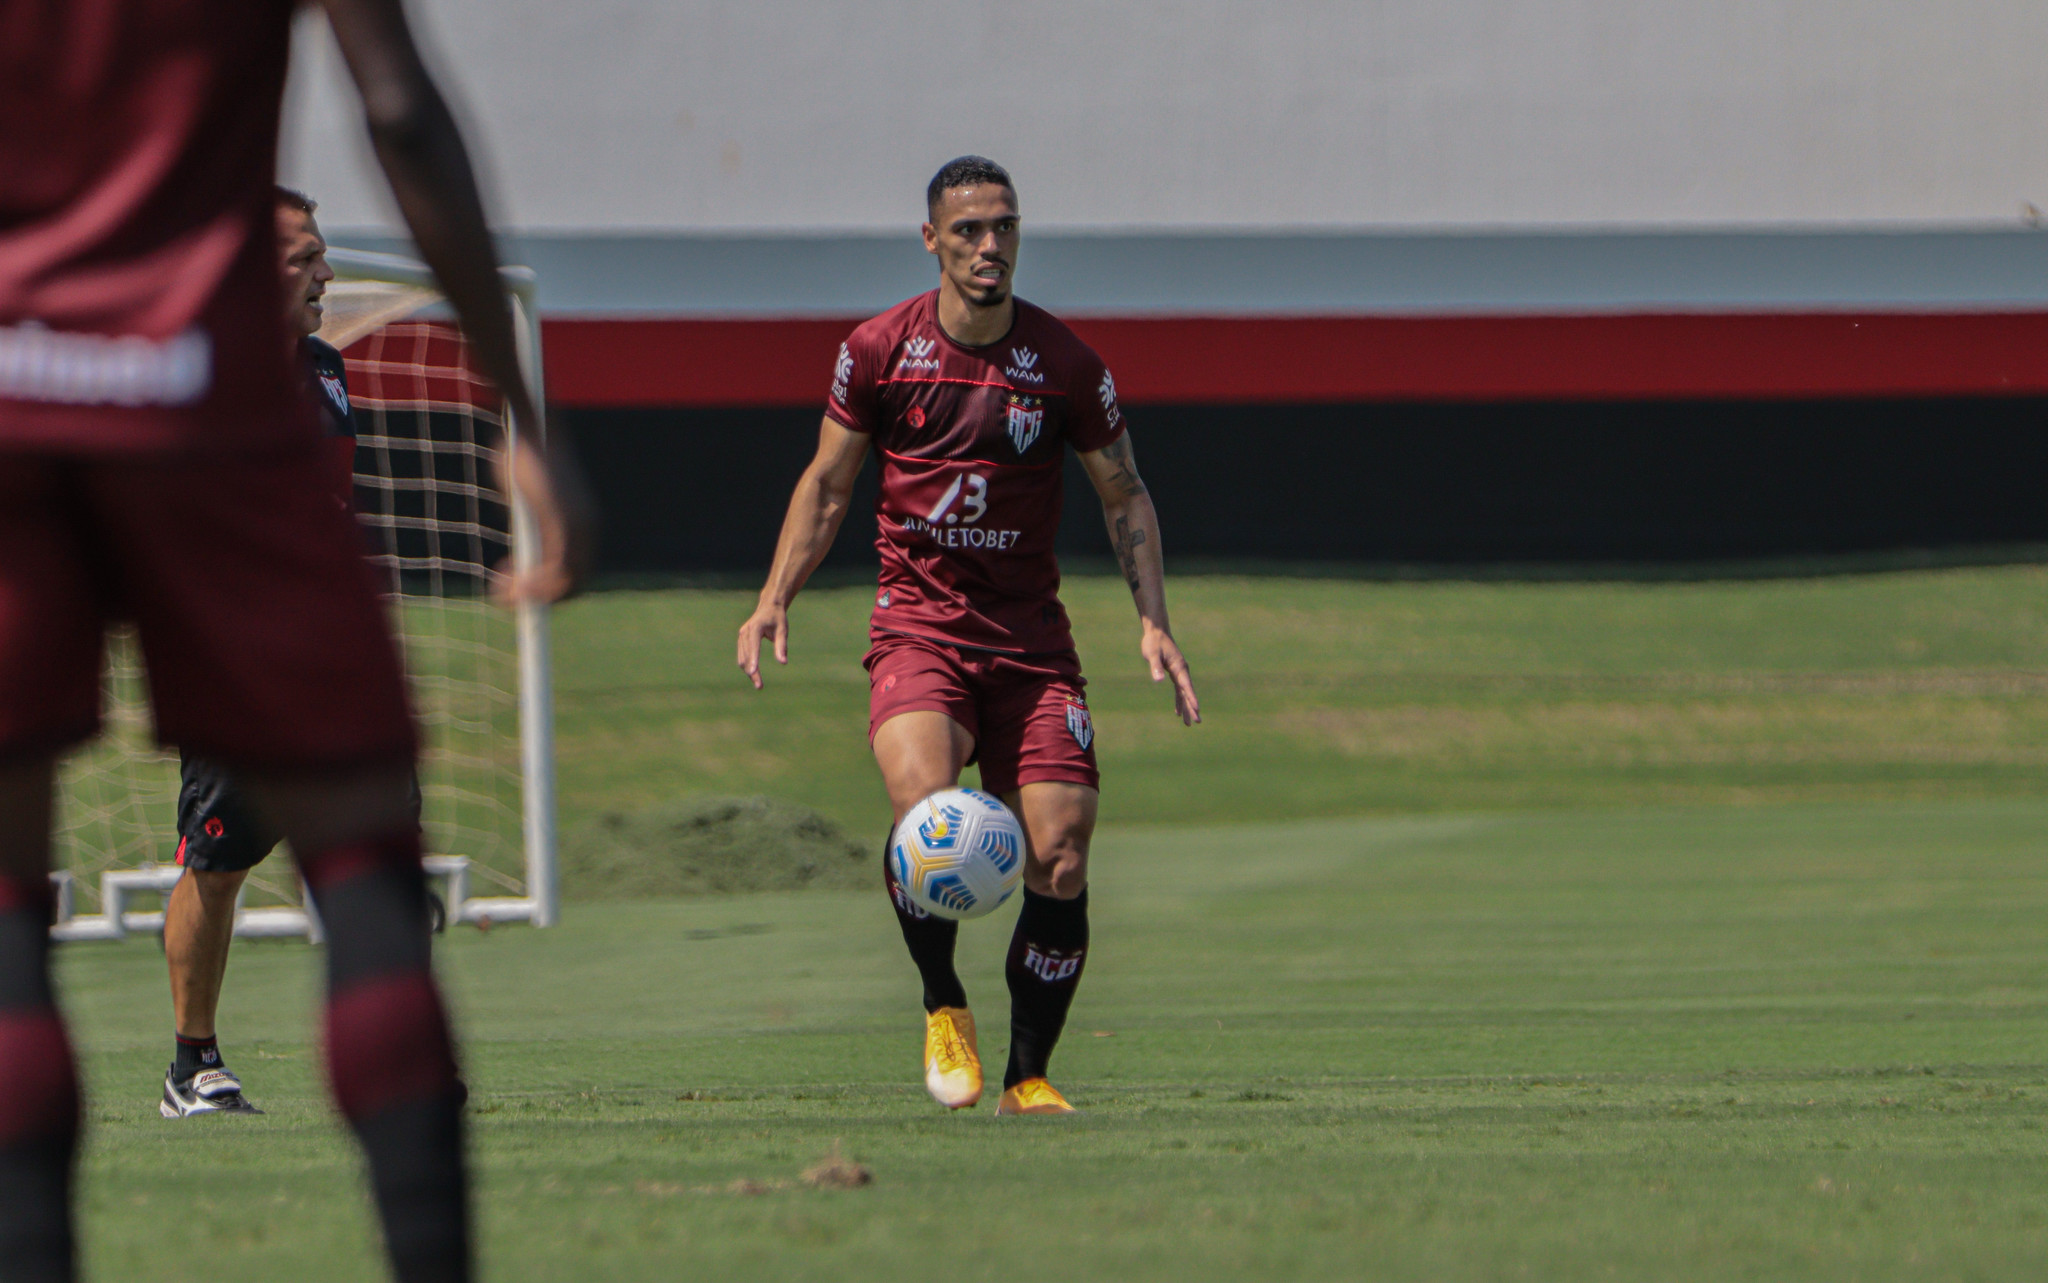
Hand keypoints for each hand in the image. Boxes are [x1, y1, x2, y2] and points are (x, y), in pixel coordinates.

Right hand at [492, 432, 595, 605]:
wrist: (529, 426)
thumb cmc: (524, 455)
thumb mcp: (527, 497)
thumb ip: (530, 525)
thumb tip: (524, 551)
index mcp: (584, 523)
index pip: (576, 571)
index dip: (549, 589)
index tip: (518, 591)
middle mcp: (591, 528)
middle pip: (575, 583)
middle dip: (539, 597)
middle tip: (503, 596)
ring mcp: (581, 526)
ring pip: (567, 581)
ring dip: (533, 595)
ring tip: (502, 594)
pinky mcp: (567, 521)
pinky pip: (558, 568)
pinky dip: (538, 585)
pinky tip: (515, 588)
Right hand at [737, 600, 789, 689]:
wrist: (768, 606)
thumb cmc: (777, 618)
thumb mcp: (783, 630)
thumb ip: (782, 646)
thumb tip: (783, 663)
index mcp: (755, 628)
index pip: (753, 647)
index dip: (753, 661)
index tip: (753, 673)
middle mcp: (745, 632)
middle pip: (746, 656)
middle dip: (752, 672)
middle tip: (760, 686)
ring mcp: (741, 636)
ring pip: (742, 658)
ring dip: (749, 671)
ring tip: (759, 684)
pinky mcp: (741, 640)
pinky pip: (742, 656)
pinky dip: (747, 666)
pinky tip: (754, 675)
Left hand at [1142, 625, 1200, 725]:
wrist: (1157, 631)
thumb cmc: (1154, 642)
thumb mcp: (1152, 654)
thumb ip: (1155, 667)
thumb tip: (1158, 680)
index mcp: (1179, 667)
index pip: (1186, 686)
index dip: (1191, 698)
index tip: (1197, 709)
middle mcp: (1182, 671)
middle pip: (1188, 692)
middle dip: (1192, 708)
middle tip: (1197, 722)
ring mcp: (1179, 672)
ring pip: (1184, 693)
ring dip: (1187, 707)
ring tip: (1189, 723)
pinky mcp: (1174, 672)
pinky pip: (1179, 690)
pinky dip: (1179, 700)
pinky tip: (1178, 711)